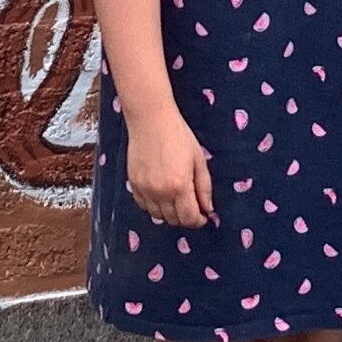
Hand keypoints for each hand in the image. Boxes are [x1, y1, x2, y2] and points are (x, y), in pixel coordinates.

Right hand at [123, 104, 213, 225]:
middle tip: (191, 206)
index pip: (189, 219)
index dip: (198, 221)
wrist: (151, 120)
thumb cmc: (179, 136)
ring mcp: (144, 189)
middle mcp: (160, 192)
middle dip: (185, 217)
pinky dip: (153, 205)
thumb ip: (204, 188)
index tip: (202, 216)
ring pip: (157, 216)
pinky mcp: (133, 183)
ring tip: (176, 200)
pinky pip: (143, 205)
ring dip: (169, 213)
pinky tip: (160, 194)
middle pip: (173, 220)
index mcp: (180, 186)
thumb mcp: (198, 160)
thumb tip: (208, 209)